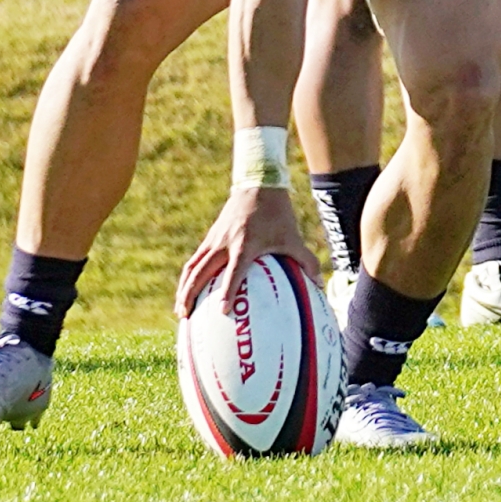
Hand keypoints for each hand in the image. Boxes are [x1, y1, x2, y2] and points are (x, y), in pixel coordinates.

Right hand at [174, 187, 320, 317]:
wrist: (258, 184)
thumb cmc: (277, 213)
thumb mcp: (293, 237)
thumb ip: (306, 261)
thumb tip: (320, 284)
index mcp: (245, 245)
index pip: (234, 272)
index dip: (228, 291)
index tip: (223, 311)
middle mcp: (225, 243)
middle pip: (201, 272)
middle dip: (191, 295)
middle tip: (186, 317)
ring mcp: (214, 239)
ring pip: (192, 266)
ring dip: (184, 288)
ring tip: (180, 309)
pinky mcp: (211, 236)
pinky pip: (195, 259)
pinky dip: (189, 276)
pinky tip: (187, 290)